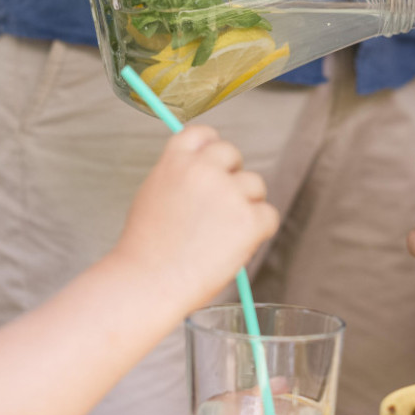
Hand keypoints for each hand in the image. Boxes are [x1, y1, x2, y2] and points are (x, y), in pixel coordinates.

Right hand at [116, 126, 278, 298]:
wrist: (149, 281)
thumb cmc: (146, 249)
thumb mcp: (152, 195)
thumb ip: (178, 176)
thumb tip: (199, 171)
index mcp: (176, 160)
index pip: (203, 133)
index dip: (211, 148)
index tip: (214, 164)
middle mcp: (204, 169)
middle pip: (233, 154)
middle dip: (232, 177)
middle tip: (220, 208)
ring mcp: (228, 193)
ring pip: (255, 185)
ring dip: (246, 205)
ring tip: (221, 234)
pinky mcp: (248, 219)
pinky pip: (269, 216)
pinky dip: (258, 231)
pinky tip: (235, 246)